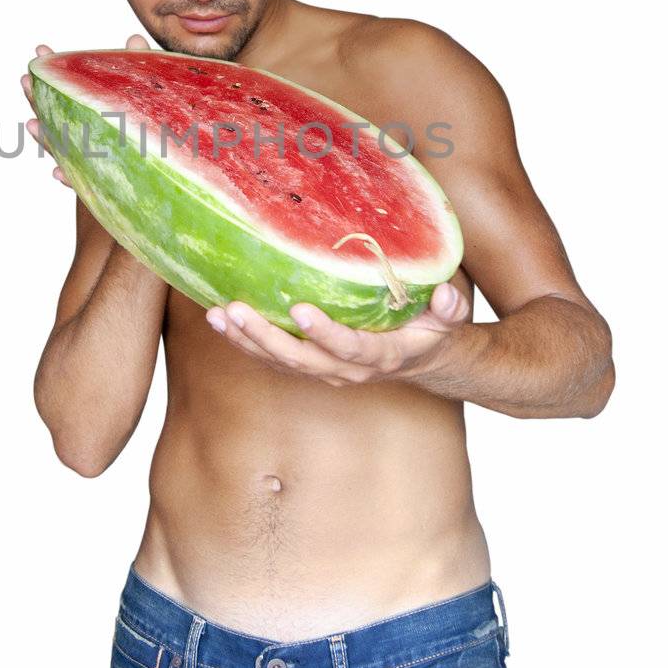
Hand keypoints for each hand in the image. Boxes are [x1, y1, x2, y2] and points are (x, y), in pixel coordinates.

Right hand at [21, 35, 150, 187]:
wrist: (163, 169)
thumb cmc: (150, 126)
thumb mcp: (147, 93)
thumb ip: (139, 69)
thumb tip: (134, 39)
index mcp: (91, 108)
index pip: (67, 86)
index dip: (52, 68)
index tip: (40, 50)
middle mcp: (84, 132)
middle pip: (53, 114)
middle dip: (37, 97)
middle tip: (26, 79)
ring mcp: (88, 157)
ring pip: (60, 147)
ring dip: (44, 137)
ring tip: (32, 124)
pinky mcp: (101, 182)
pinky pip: (81, 183)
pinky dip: (69, 178)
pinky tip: (58, 172)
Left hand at [203, 277, 474, 386]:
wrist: (424, 360)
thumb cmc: (432, 329)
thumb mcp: (449, 318)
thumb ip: (449, 307)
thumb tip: (446, 296)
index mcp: (383, 355)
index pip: (352, 348)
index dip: (327, 334)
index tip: (302, 311)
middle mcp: (349, 369)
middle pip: (302, 360)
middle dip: (266, 336)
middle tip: (235, 309)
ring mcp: (327, 371)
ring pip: (281, 362)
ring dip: (247, 340)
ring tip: (218, 314)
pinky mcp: (311, 367)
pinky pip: (273, 360)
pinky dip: (245, 343)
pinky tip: (220, 321)